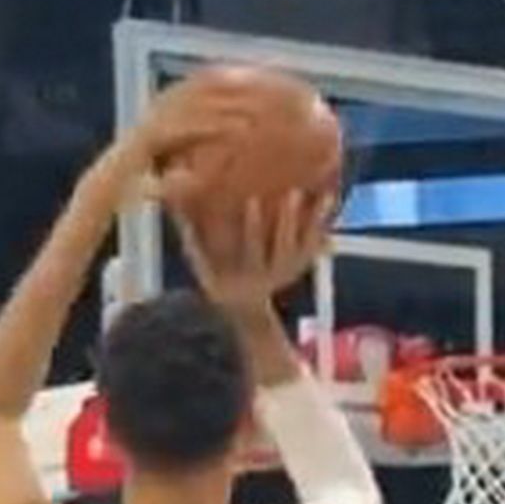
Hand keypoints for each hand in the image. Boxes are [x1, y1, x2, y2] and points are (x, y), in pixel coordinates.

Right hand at [176, 190, 337, 310]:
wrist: (244, 311)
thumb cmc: (218, 281)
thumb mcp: (201, 267)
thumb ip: (191, 239)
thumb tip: (174, 207)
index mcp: (247, 274)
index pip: (252, 249)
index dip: (254, 226)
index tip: (253, 200)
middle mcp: (272, 274)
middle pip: (284, 246)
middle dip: (289, 220)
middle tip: (293, 192)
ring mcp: (290, 271)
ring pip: (305, 245)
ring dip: (312, 220)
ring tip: (318, 193)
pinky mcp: (301, 266)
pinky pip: (317, 244)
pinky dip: (324, 223)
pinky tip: (330, 198)